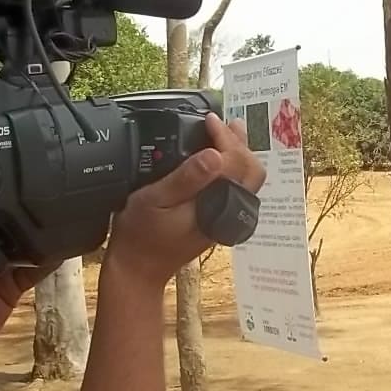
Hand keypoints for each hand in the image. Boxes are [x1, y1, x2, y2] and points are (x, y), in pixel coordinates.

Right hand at [107, 114, 265, 285]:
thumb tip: (213, 155)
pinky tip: (216, 157)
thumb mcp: (155, 200)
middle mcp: (226, 212)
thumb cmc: (140, 235)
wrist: (138, 269)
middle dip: (240, 143)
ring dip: (238, 154)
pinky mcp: (217, 219)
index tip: (209, 120)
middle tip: (221, 123)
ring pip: (246, 181)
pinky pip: (234, 188)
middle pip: (252, 171)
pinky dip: (230, 168)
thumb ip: (186, 178)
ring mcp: (224, 217)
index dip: (225, 137)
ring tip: (225, 132)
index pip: (237, 163)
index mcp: (216, 205)